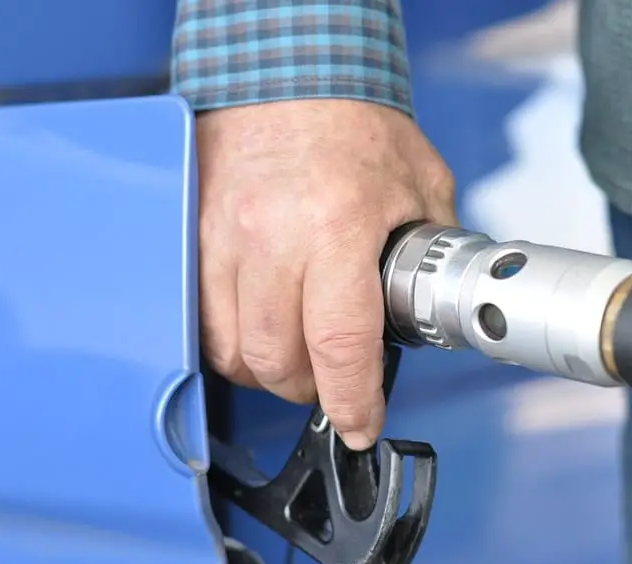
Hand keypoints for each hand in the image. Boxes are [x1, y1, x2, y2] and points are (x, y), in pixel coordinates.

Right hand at [196, 99, 456, 449]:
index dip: (352, 402)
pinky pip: (200, 317)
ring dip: (267, 369)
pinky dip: (231, 339)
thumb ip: (432, 250)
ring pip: (231, 350)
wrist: (286, 72)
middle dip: (310, 389)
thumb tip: (437, 301)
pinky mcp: (194, 237)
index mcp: (337, 227)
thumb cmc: (353, 122)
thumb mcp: (420, 184)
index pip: (340, 345)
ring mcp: (222, 239)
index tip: (359, 423)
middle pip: (276, 362)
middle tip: (331, 378)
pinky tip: (258, 323)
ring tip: (295, 350)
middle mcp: (271, 238)